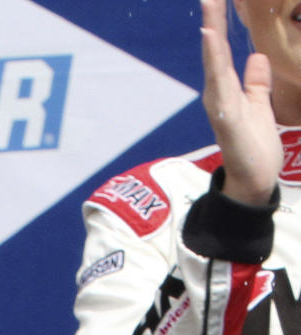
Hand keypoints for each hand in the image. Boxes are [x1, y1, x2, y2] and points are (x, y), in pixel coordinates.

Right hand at [201, 0, 281, 205]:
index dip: (222, 22)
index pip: (223, 50)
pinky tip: (212, 38)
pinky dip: (214, 59)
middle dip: (213, 19)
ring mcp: (219, 104)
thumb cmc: (255, 147)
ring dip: (211, 33)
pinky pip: (219, 83)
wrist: (254, 181)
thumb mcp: (260, 105)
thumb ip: (255, 82)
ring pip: (214, 62)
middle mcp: (218, 93)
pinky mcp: (225, 115)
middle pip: (215, 50)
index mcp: (227, 89)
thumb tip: (256, 57)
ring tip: (210, 6)